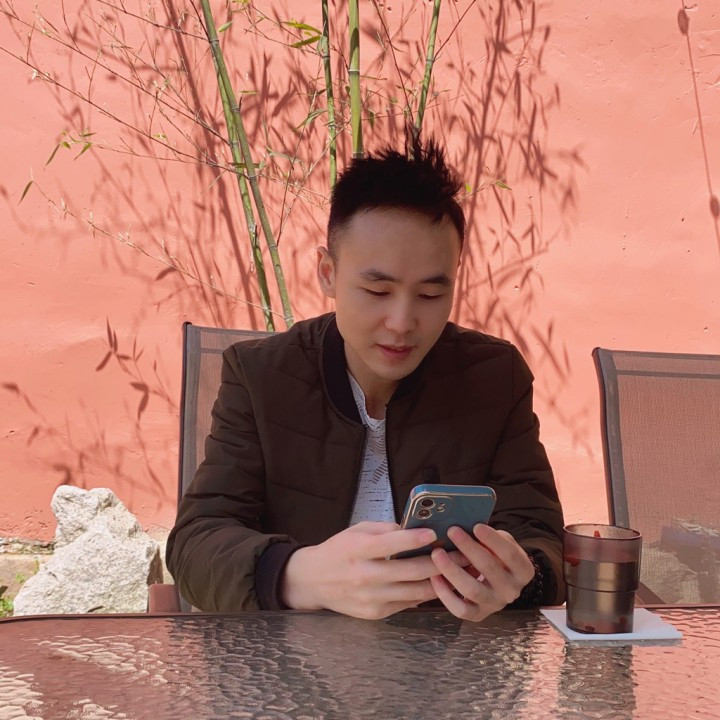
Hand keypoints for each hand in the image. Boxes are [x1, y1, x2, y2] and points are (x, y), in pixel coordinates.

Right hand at [281, 521, 455, 619]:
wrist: (314, 581)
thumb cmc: (339, 550)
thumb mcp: (357, 531)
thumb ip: (385, 530)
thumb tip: (416, 529)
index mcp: (357, 550)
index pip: (389, 544)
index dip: (414, 539)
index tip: (436, 532)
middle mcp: (364, 576)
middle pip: (410, 571)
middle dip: (441, 562)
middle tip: (462, 554)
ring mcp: (371, 599)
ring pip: (415, 591)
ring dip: (441, 581)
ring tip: (460, 570)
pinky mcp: (376, 614)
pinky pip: (408, 603)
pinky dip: (425, 593)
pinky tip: (440, 583)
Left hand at [429, 524, 534, 621]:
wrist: (499, 583)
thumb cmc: (496, 555)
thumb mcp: (502, 543)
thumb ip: (491, 536)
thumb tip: (466, 523)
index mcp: (523, 570)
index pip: (510, 554)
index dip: (493, 540)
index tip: (476, 526)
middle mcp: (511, 590)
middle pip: (489, 569)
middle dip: (469, 548)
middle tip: (452, 531)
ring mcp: (494, 605)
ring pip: (472, 590)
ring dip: (453, 570)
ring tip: (437, 553)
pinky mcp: (478, 615)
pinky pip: (460, 609)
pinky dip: (445, 594)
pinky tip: (434, 577)